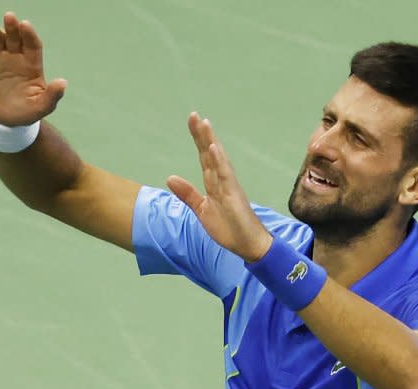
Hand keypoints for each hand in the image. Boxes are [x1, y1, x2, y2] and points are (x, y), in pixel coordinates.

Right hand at [0, 12, 66, 125]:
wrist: (1, 120)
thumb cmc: (24, 113)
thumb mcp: (40, 107)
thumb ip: (52, 96)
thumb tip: (63, 83)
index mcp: (31, 65)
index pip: (32, 45)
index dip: (29, 34)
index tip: (26, 25)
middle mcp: (15, 58)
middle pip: (15, 38)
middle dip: (12, 27)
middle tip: (10, 17)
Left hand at [167, 113, 272, 262]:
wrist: (247, 244)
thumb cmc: (229, 227)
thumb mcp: (201, 209)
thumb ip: (187, 193)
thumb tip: (169, 177)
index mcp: (214, 184)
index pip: (204, 157)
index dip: (198, 139)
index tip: (192, 121)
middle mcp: (222, 180)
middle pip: (210, 153)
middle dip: (202, 135)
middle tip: (194, 115)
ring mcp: (229, 186)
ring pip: (218, 160)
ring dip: (211, 142)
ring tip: (204, 124)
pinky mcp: (234, 195)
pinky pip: (226, 176)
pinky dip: (219, 161)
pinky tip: (213, 148)